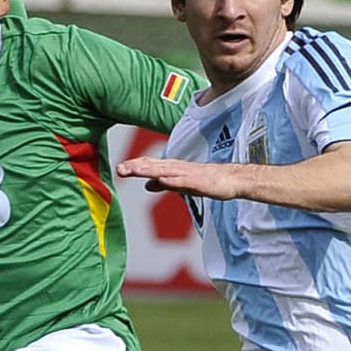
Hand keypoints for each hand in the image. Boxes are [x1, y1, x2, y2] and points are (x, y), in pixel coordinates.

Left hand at [117, 155, 242, 199]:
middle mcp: (178, 168)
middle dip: (137, 167)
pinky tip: (162, 180)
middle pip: (154, 166)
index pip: (150, 165)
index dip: (135, 166)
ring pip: (166, 171)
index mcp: (173, 168)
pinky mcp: (199, 182)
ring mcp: (189, 174)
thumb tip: (147, 185)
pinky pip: (184, 181)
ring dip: (150, 171)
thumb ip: (164, 183)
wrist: (231, 180)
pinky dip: (172, 180)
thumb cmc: (207, 181)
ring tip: (136, 170)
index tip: (119, 168)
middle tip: (120, 168)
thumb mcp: (181, 184)